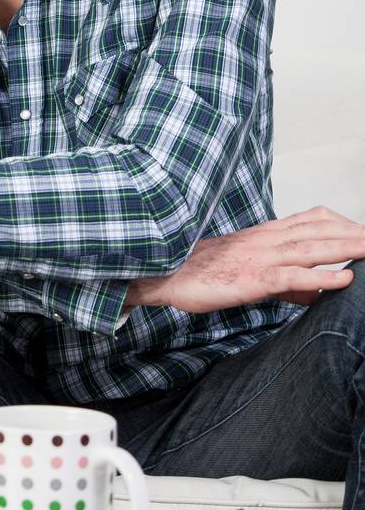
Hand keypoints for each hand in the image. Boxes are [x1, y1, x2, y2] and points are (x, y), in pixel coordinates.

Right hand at [128, 206, 364, 312]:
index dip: (341, 222)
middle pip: (319, 230)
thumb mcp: (248, 271)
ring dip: (348, 247)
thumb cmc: (202, 273)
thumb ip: (285, 279)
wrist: (164, 273)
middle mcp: (265, 239)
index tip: (363, 228)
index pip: (311, 220)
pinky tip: (344, 278)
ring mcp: (260, 257)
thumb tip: (316, 289)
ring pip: (312, 249)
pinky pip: (293, 276)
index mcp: (263, 234)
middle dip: (353, 233)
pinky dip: (321, 276)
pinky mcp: (253, 278)